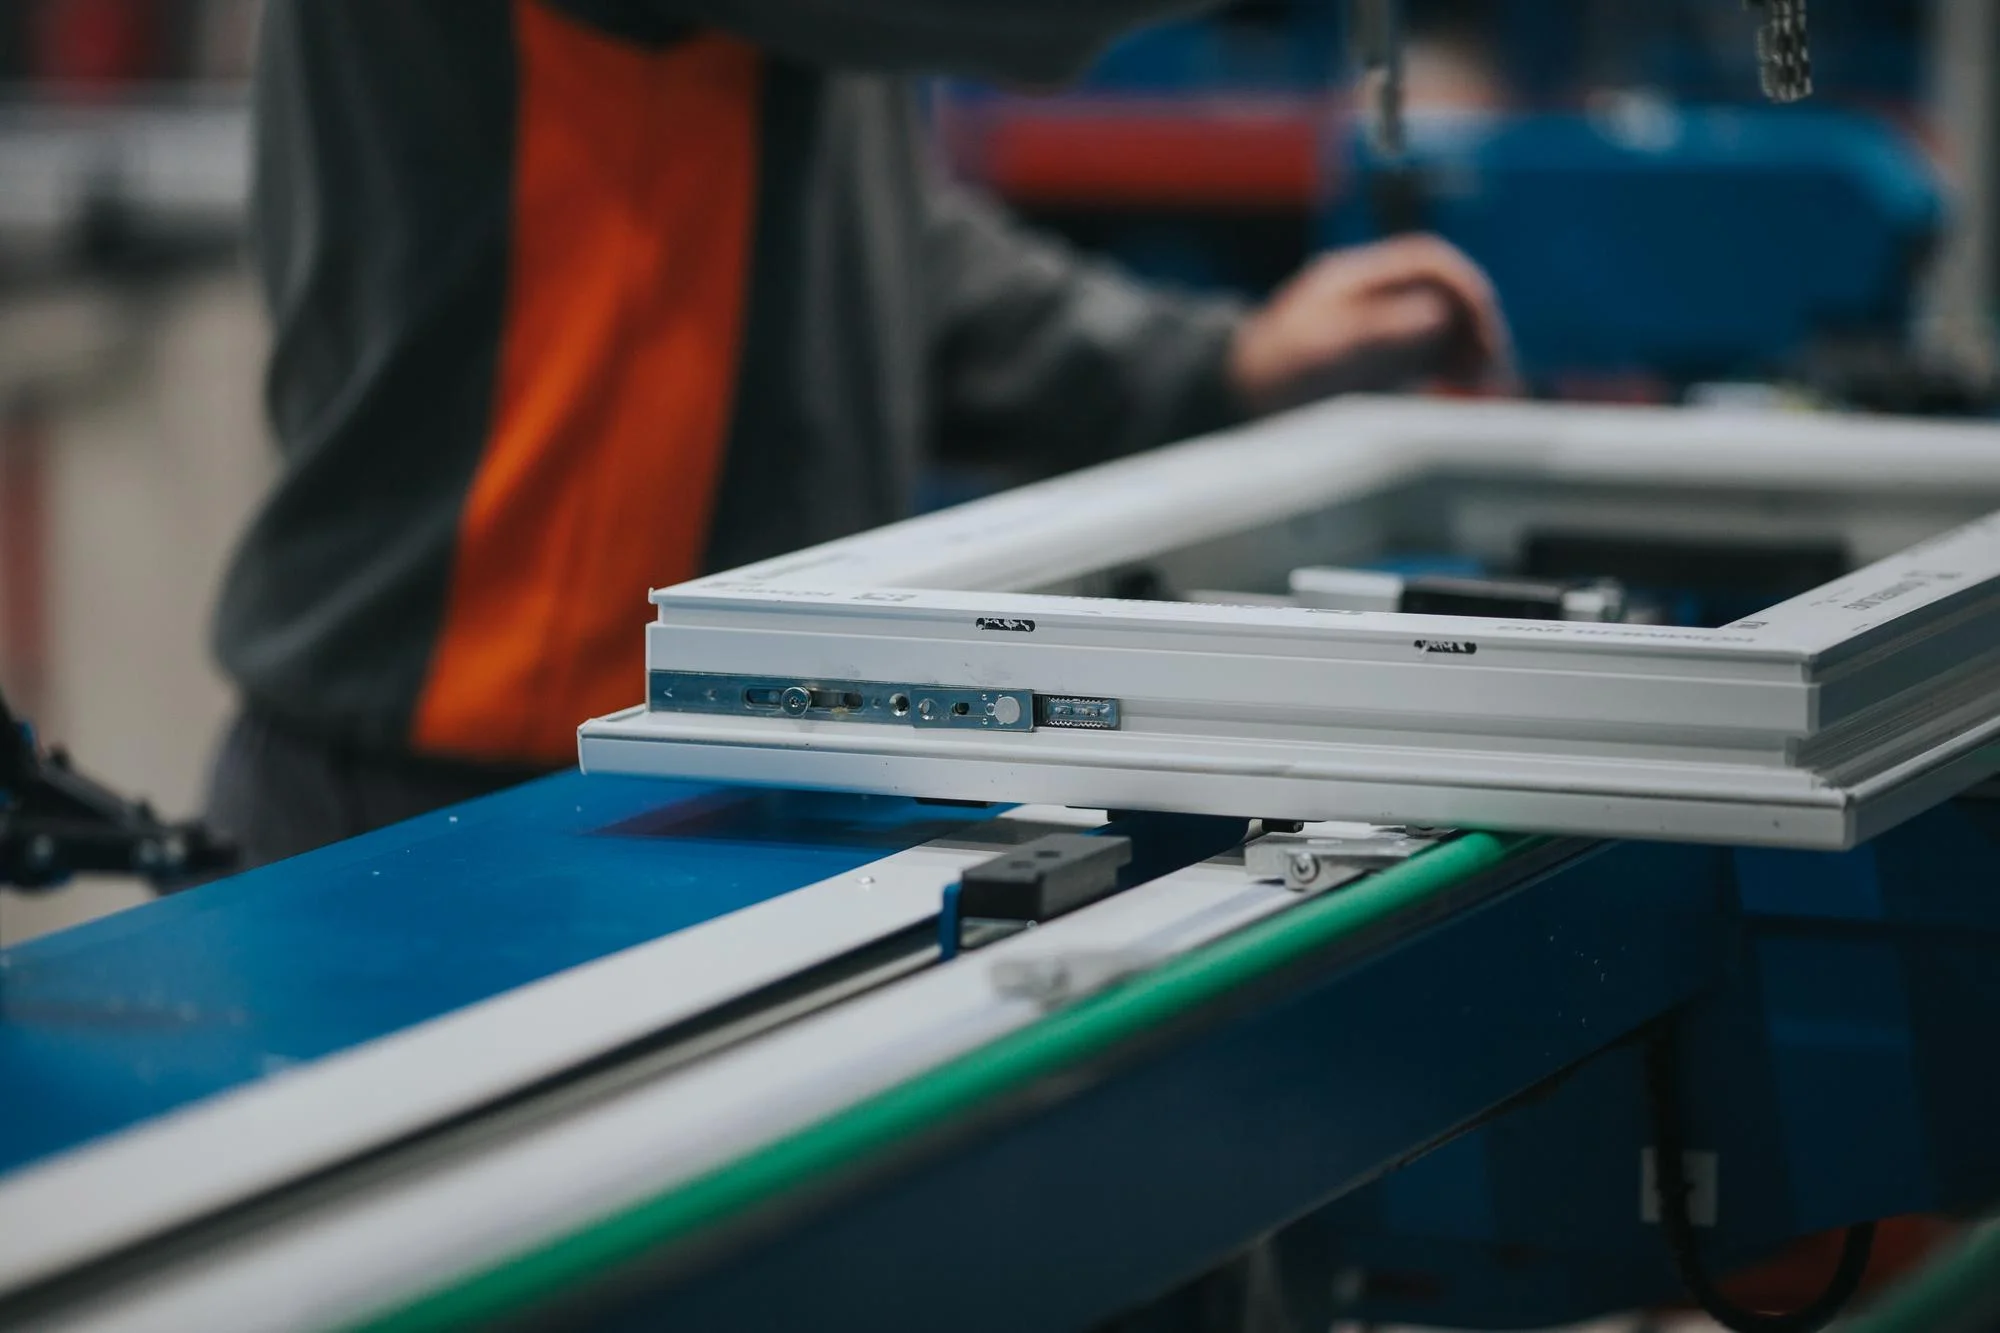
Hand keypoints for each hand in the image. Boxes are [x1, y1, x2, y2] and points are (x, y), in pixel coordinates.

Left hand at [1227, 234, 1513, 414]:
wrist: (1229, 399)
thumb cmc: (1268, 371)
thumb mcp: (1322, 349)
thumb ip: (1380, 329)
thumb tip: (1437, 313)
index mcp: (1353, 278)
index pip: (1426, 261)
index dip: (1462, 285)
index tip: (1482, 324)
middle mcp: (1368, 295)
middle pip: (1438, 290)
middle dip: (1472, 318)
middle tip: (1491, 360)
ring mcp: (1372, 324)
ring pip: (1437, 320)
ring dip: (1466, 342)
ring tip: (1483, 378)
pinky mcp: (1371, 357)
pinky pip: (1423, 349)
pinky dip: (1449, 361)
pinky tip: (1463, 382)